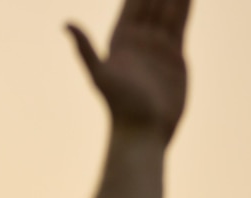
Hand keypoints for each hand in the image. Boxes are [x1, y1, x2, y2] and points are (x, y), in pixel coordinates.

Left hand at [68, 0, 190, 141]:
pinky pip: (181, 23)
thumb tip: (66, 24)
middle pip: (151, 2)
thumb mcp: (99, 75)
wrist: (144, 131)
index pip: (132, 3)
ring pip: (168, 9)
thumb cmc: (120, 107)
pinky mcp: (175, 55)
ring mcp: (158, 46)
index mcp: (120, 40)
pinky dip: (185, 6)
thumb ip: (85, 48)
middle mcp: (139, 40)